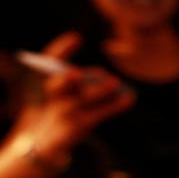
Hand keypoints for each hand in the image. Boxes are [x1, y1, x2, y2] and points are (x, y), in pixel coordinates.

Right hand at [29, 31, 134, 156]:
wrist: (50, 140)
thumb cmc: (61, 108)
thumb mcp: (63, 92)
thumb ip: (74, 79)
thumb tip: (104, 74)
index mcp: (48, 83)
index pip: (50, 61)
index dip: (61, 49)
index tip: (77, 38)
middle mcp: (54, 98)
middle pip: (57, 86)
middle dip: (66, 79)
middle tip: (76, 73)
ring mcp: (66, 114)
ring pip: (81, 101)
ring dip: (98, 91)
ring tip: (115, 82)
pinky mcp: (79, 127)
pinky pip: (98, 115)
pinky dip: (115, 106)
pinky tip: (130, 97)